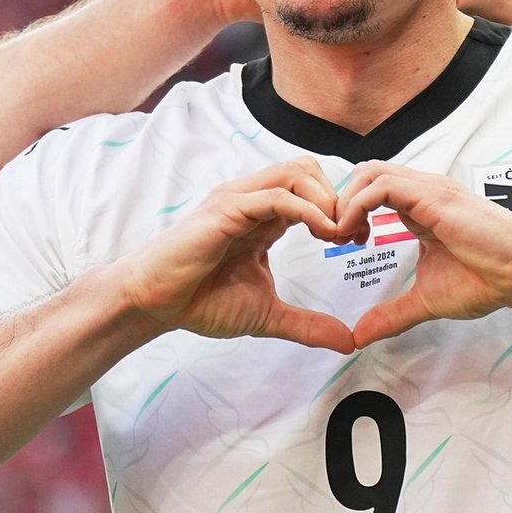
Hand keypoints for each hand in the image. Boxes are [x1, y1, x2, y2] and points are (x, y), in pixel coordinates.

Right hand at [111, 158, 354, 351]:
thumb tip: (348, 342)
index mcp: (262, 218)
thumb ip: (307, 323)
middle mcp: (252, 200)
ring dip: (327, 199)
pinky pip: (278, 195)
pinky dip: (309, 209)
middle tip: (352, 236)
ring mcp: (239, 200)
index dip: (341, 210)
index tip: (357, 241)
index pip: (311, 191)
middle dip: (339, 198)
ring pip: (297, 172)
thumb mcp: (267, 315)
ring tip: (338, 235)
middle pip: (309, 170)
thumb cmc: (199, 301)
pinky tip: (325, 233)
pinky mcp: (227, 209)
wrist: (155, 303)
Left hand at [333, 161, 511, 346]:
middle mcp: (422, 191)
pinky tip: (354, 234)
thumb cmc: (488, 281)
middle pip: (364, 172)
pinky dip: (357, 206)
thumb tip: (359, 336)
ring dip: (344, 202)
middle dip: (339, 200)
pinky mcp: (434, 197)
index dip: (348, 209)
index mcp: (420, 206)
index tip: (344, 243)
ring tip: (342, 236)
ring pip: (369, 172)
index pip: (371, 187)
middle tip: (336, 238)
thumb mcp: (426, 300)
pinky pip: (381, 187)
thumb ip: (391, 314)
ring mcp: (429, 190)